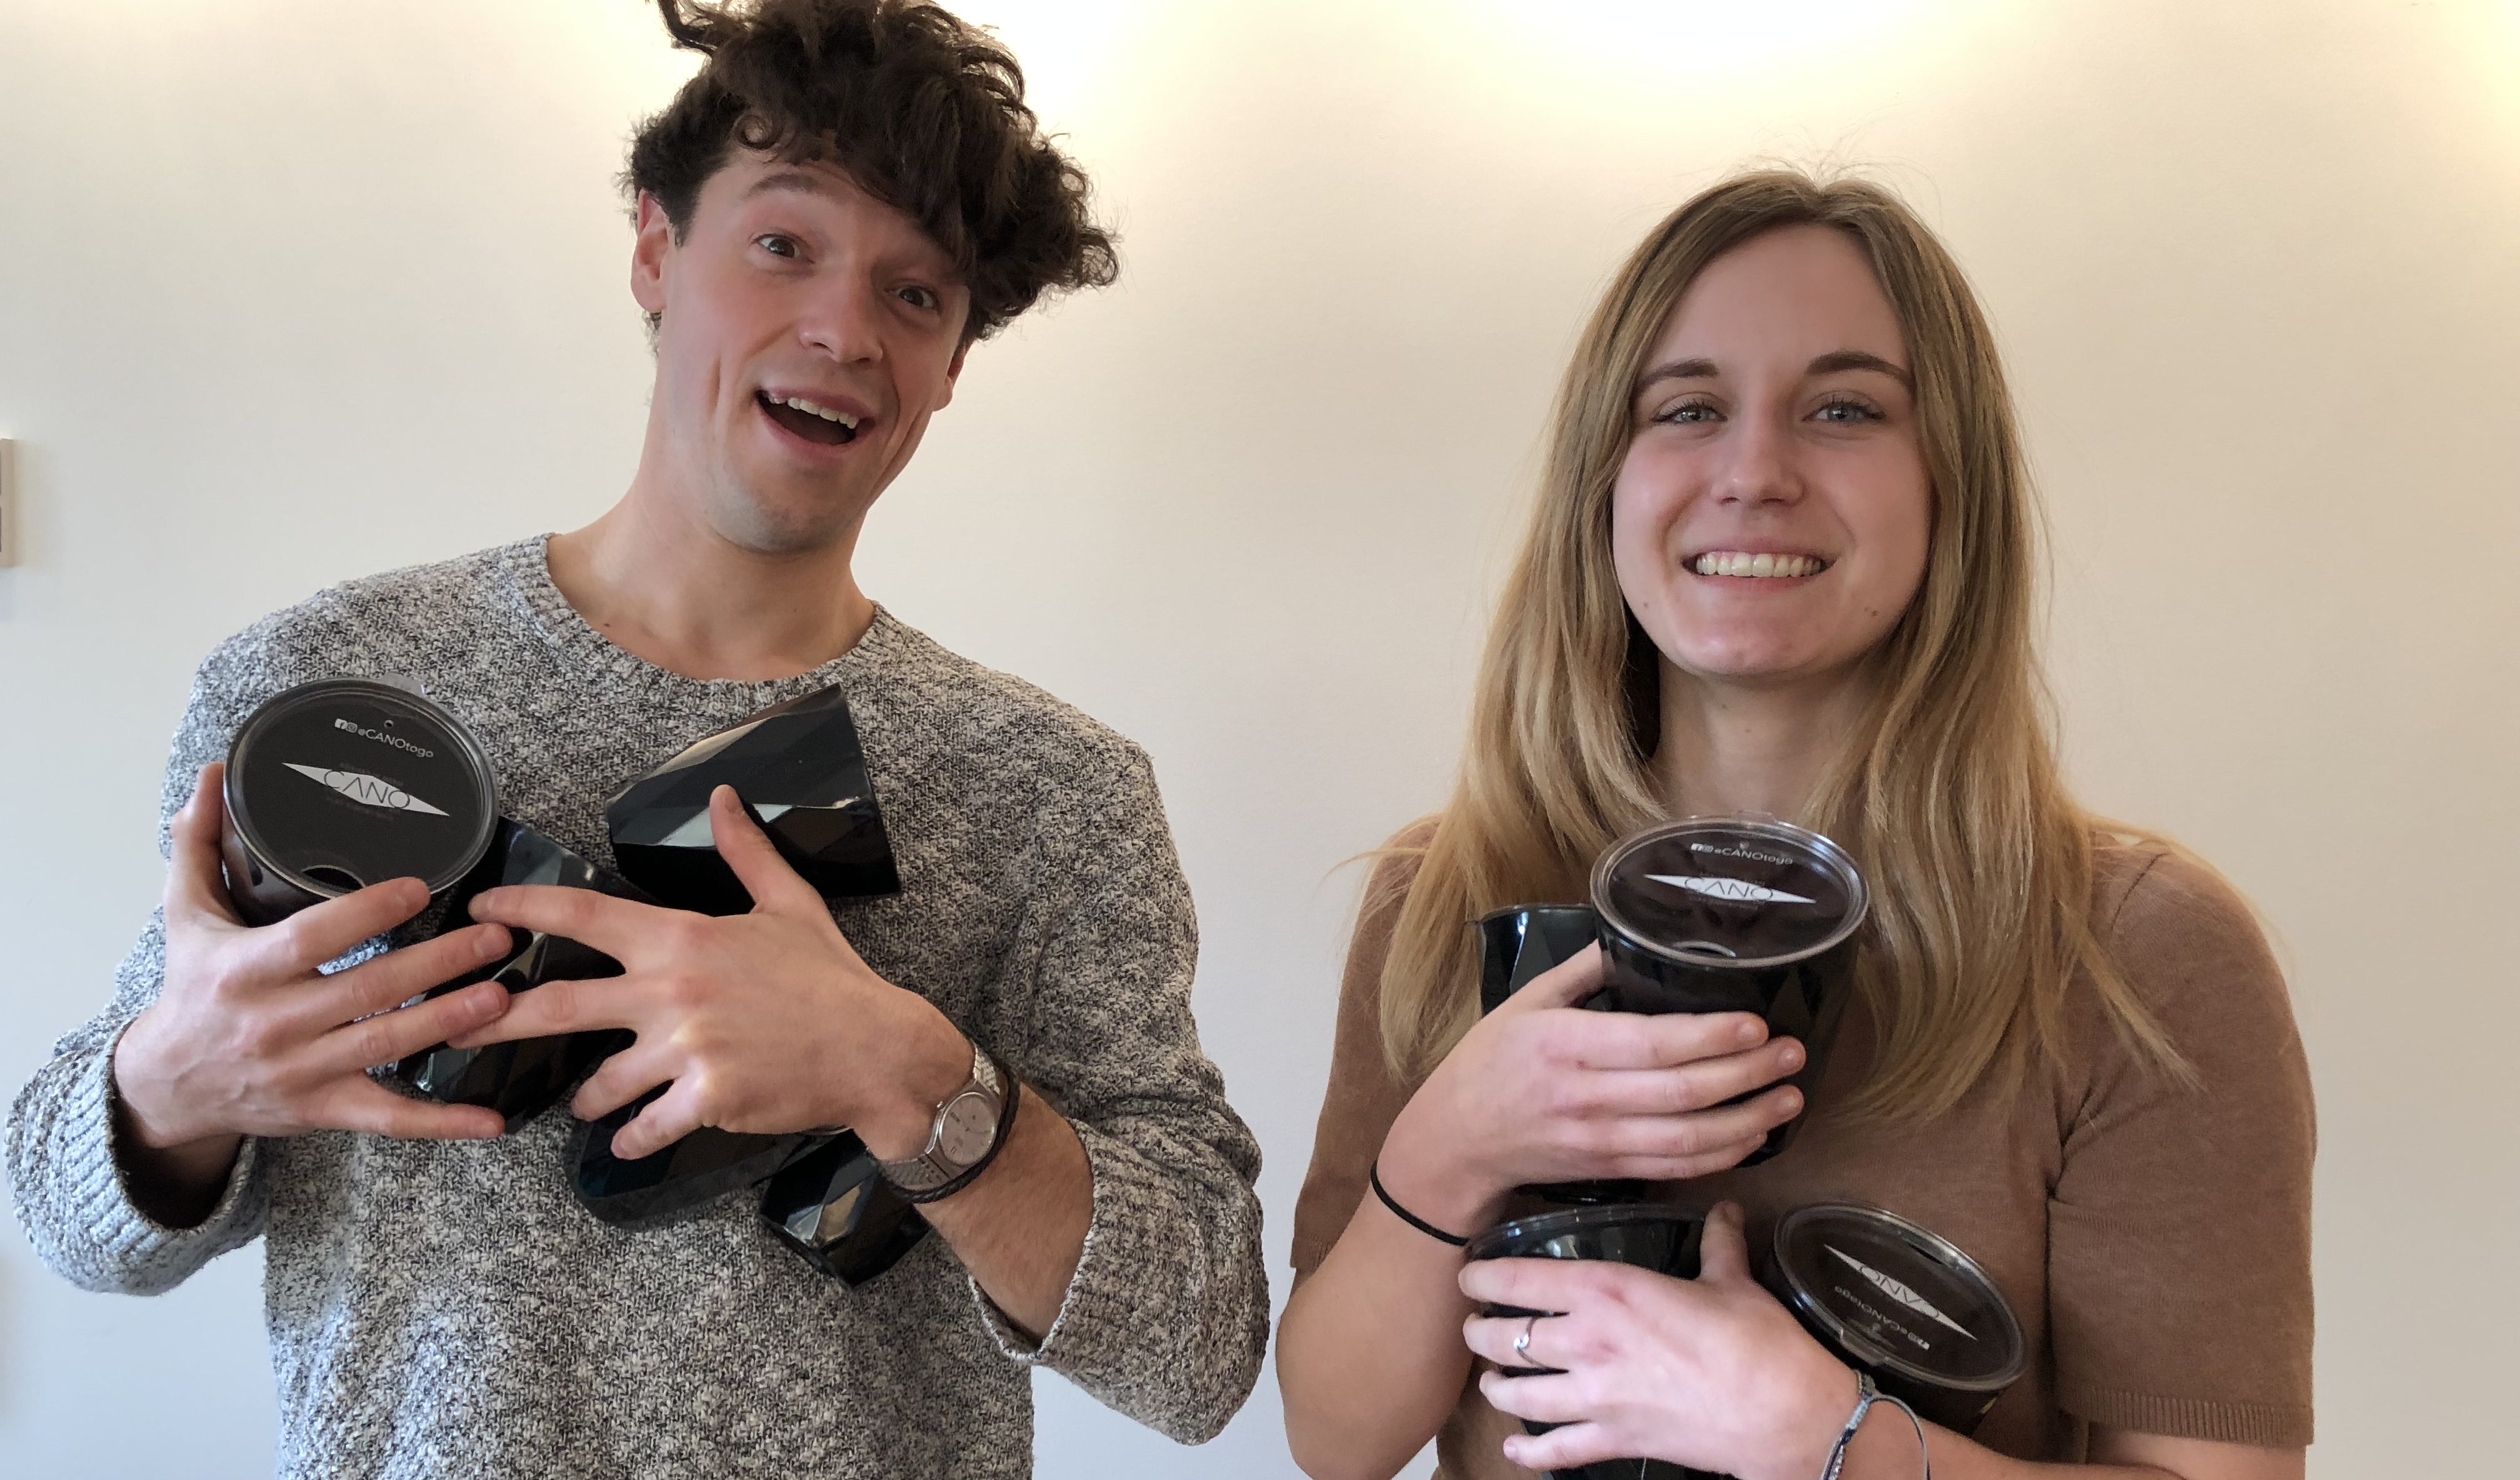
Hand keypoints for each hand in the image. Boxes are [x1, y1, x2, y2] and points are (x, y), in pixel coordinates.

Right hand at [114, 765, 519, 1154]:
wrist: (166, 1084)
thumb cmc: (191, 989)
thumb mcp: (187, 916)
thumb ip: (200, 844)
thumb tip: (214, 777)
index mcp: (246, 969)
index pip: (315, 937)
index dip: (368, 913)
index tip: (420, 888)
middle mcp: (275, 1022)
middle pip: (366, 990)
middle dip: (437, 964)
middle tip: (497, 936)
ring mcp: (302, 1071)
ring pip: (385, 1047)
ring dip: (449, 1023)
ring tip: (505, 995)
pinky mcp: (322, 1110)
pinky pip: (388, 1119)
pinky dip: (441, 1123)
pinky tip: (491, 1120)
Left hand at [451, 784, 968, 1161]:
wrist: (877, 1048)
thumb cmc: (829, 977)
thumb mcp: (788, 904)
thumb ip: (744, 851)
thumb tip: (721, 797)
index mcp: (683, 938)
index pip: (584, 915)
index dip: (524, 909)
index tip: (481, 911)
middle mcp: (673, 991)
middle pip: (559, 1006)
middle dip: (501, 1020)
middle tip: (464, 1029)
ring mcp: (687, 1049)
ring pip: (599, 1083)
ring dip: (586, 1098)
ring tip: (584, 1104)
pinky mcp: (707, 1099)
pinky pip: (645, 1128)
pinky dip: (632, 1139)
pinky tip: (630, 1141)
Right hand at [1375, 946, 1805, 1234]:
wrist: (1455, 1142)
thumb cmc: (1489, 1062)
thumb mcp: (1526, 1001)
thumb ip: (1586, 970)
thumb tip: (1641, 933)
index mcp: (1564, 1046)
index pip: (1649, 1045)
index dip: (1708, 1037)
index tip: (1757, 1023)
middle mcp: (1585, 1097)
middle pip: (1680, 1094)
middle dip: (1746, 1075)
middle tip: (1793, 1053)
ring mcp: (1600, 1142)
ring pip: (1687, 1139)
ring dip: (1748, 1121)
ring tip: (1791, 1096)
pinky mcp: (1609, 1172)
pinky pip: (1676, 1169)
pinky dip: (1722, 1156)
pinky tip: (1756, 1135)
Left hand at [1459, 1201, 1860, 1479]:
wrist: (1784, 1414)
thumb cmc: (1759, 1342)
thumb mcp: (1733, 1281)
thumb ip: (1717, 1243)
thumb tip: (1724, 1209)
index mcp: (1609, 1292)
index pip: (1521, 1279)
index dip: (1484, 1277)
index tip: (1469, 1276)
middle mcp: (1589, 1343)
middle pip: (1507, 1338)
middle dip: (1481, 1333)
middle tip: (1476, 1327)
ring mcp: (1597, 1398)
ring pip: (1519, 1392)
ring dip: (1497, 1384)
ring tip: (1490, 1377)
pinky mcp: (1615, 1441)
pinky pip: (1557, 1451)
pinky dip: (1530, 1451)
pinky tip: (1514, 1448)